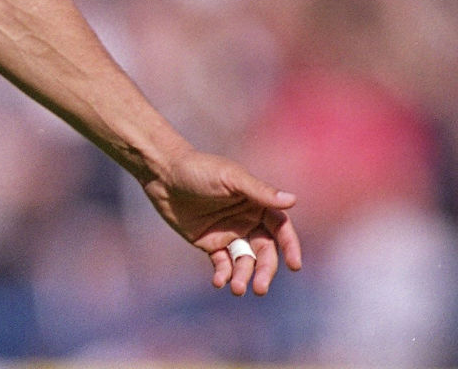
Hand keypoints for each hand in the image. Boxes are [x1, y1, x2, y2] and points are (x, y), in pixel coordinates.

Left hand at [141, 149, 300, 295]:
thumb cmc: (199, 169)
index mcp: (258, 204)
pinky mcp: (209, 243)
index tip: (294, 265)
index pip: (280, 229)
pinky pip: (222, 263)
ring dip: (243, 276)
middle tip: (260, 288)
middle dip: (264, 270)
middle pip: (264, 251)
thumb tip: (292, 200)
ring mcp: (229, 233)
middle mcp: (248, 221)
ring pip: (244, 261)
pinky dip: (223, 274)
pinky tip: (219, 282)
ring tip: (236, 288)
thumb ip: (259, 191)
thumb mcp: (230, 178)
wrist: (162, 174)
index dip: (290, 247)